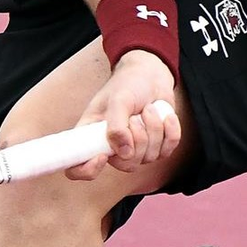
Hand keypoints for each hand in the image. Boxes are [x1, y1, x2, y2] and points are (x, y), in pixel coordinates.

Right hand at [65, 51, 180, 179]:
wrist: (151, 76)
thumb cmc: (128, 84)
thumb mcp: (118, 99)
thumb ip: (117, 126)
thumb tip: (124, 154)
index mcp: (91, 136)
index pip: (77, 168)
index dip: (88, 169)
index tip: (102, 156)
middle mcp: (111, 148)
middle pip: (126, 165)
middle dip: (138, 138)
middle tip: (135, 116)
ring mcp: (135, 150)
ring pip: (150, 157)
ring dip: (153, 128)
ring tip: (148, 109)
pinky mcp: (157, 147)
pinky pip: (167, 150)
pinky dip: (170, 130)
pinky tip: (165, 116)